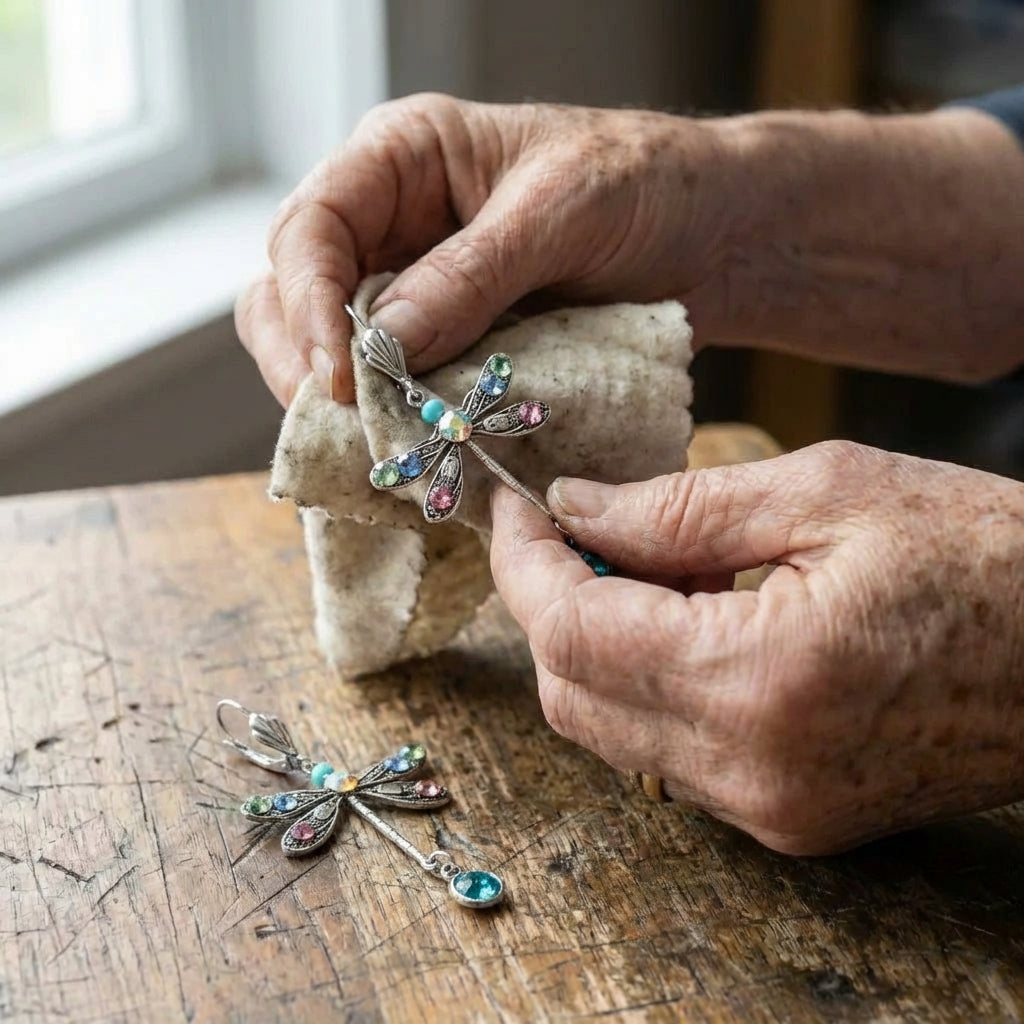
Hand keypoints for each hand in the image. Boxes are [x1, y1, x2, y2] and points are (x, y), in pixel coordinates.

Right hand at [235, 93, 734, 404]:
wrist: (712, 237)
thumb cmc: (645, 186)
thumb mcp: (560, 212)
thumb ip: (470, 275)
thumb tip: (384, 347)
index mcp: (403, 160)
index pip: (311, 228)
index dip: (308, 303)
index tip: (339, 375)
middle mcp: (394, 226)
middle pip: (294, 295)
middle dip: (308, 362)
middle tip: (346, 423)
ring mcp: (418, 293)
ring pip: (336, 353)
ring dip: (348, 405)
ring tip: (381, 445)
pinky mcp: (450, 348)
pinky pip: (398, 390)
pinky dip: (398, 424)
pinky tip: (417, 452)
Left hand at [489, 441, 1023, 853]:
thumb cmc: (986, 556)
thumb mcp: (828, 491)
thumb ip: (677, 507)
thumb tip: (575, 509)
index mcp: (761, 680)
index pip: (573, 631)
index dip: (523, 563)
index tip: (512, 505)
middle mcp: (753, 771)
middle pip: (571, 692)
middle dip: (546, 601)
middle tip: (566, 524)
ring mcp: (771, 808)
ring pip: (609, 727)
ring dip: (593, 639)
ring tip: (645, 559)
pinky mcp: (789, 816)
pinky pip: (666, 749)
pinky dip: (645, 678)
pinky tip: (686, 614)